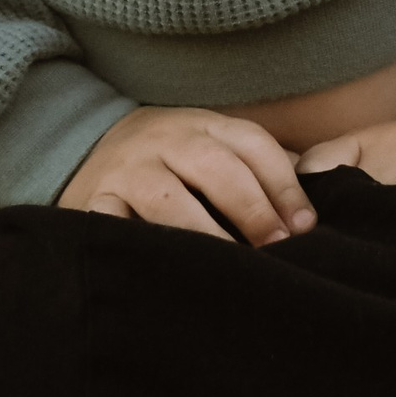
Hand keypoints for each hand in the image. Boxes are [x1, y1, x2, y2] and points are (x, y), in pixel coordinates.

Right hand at [58, 107, 318, 242]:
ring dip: (204, 234)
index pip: (252, 144)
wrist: (87, 147)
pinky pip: (117, 227)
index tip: (305, 227)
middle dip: (252, 209)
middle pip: (215, 166)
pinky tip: (171, 274)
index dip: (284, 185)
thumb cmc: (172, 161)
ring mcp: (128, 169)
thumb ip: (258, 170)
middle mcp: (165, 139)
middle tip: (277, 249)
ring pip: (168, 199)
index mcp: (203, 123)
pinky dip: (142, 248)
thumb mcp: (212, 147)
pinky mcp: (94, 201)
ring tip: (232, 268)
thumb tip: (308, 211)